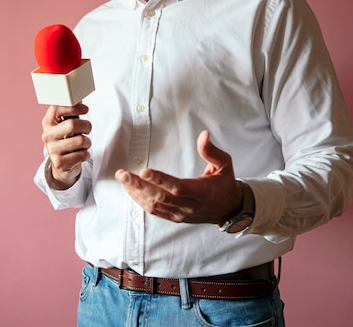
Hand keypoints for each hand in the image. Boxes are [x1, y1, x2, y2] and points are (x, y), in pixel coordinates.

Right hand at [41, 103, 91, 189]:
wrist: (62, 166)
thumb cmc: (66, 141)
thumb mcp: (64, 125)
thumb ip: (71, 111)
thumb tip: (80, 95)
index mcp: (48, 122)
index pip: (58, 108)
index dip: (75, 107)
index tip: (85, 109)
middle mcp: (47, 135)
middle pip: (73, 124)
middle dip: (86, 126)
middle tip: (87, 130)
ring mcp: (52, 150)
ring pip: (80, 141)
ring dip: (87, 143)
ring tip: (83, 145)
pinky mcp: (60, 163)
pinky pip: (82, 155)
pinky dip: (86, 155)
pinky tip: (79, 155)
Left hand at [115, 130, 242, 224]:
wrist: (229, 209)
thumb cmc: (225, 184)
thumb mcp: (224, 164)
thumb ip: (211, 151)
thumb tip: (203, 134)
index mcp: (201, 192)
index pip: (178, 187)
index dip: (160, 180)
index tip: (144, 171)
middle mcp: (189, 205)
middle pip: (160, 197)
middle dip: (139, 185)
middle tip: (123, 174)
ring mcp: (180, 213)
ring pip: (154, 205)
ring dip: (136, 193)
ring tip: (123, 179)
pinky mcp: (175, 217)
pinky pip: (155, 211)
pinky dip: (141, 201)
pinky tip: (131, 190)